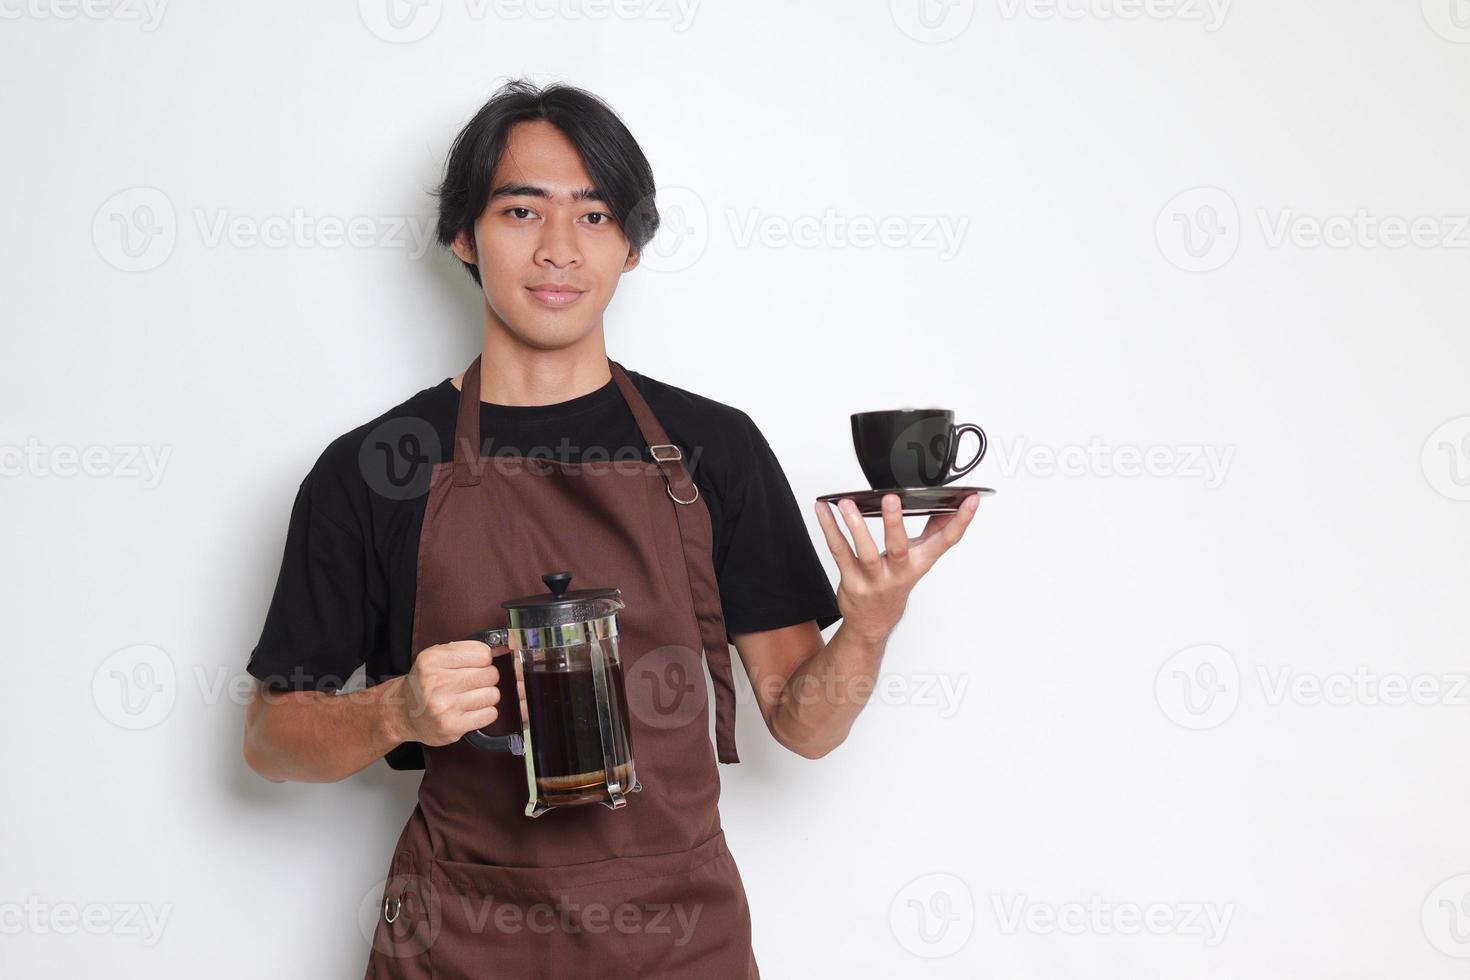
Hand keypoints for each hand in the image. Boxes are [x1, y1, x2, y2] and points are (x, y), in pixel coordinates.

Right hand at [389, 640, 501, 745]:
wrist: (403, 712)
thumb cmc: (425, 682)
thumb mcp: (436, 657)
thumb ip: (466, 650)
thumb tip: (501, 649)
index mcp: (433, 660)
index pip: (483, 654)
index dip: (484, 659)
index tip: (477, 665)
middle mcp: (437, 682)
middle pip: (490, 674)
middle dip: (486, 678)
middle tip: (473, 682)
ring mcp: (444, 707)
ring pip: (493, 695)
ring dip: (487, 696)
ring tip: (471, 697)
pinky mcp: (452, 726)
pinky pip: (490, 714)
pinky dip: (486, 712)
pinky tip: (471, 710)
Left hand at [814, 492, 981, 642]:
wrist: (873, 622)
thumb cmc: (895, 586)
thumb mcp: (919, 560)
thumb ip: (934, 532)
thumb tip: (951, 506)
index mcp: (919, 563)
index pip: (945, 542)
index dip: (961, 521)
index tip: (971, 500)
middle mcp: (898, 572)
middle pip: (899, 547)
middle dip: (895, 523)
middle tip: (892, 499)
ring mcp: (873, 578)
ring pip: (865, 552)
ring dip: (855, 526)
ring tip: (847, 504)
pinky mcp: (851, 580)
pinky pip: (839, 551)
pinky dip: (829, 529)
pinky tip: (824, 510)